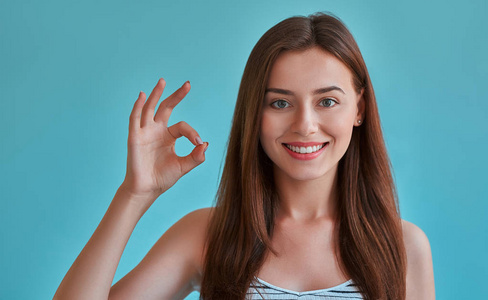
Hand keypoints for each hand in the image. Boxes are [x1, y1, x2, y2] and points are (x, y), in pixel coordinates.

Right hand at [120, 78, 207, 202]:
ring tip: (162, 81)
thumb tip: (205, 144)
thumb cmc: (162, 178)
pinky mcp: (134, 137)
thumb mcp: (183, 167)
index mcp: (168, 136)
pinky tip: (143, 95)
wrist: (146, 190)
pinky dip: (138, 106)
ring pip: (150, 108)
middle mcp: (156, 130)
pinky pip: (135, 118)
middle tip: (188, 84)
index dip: (192, 132)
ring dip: (156, 94)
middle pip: (166, 107)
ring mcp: (144, 132)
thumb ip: (196, 157)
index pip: (182, 126)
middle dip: (176, 96)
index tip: (198, 143)